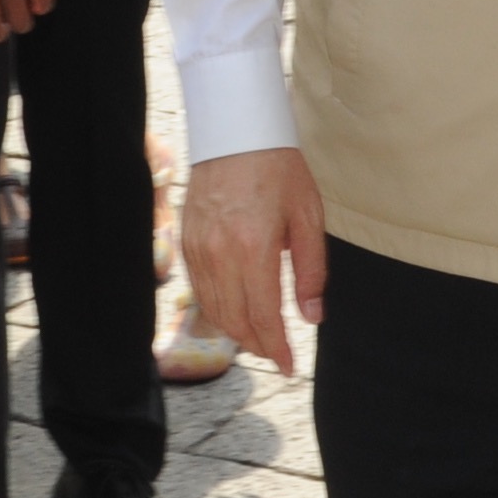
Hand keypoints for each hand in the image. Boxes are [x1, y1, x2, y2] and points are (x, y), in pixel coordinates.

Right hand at [180, 145, 329, 375]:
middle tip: (277, 354)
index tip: (289, 366)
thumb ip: (310, 271)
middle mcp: (220, 253)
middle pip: (236, 320)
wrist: (236, 132)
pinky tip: (234, 311)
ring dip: (237, 331)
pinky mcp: (187, 241)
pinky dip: (217, 308)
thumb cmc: (279, 169)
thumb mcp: (308, 216)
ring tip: (260, 338)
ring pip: (214, 309)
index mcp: (254, 248)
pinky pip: (199, 289)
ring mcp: (198, 248)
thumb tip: (311, 316)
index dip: (277, 348)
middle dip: (258, 345)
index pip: (264, 317)